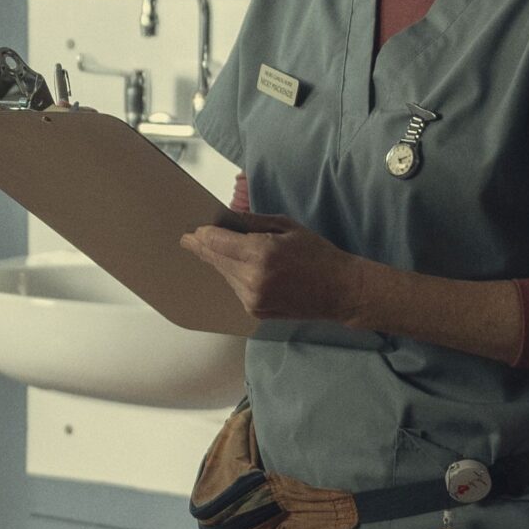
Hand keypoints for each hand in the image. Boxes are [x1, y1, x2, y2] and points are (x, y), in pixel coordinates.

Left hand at [180, 211, 370, 323]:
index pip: (217, 242)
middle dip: (202, 248)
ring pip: (223, 274)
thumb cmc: (317, 254)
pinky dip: (234, 276)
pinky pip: (235, 288)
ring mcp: (252, 298)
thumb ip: (252, 222)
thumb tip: (224, 218)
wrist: (340, 291)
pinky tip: (240, 267)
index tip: (191, 232)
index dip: (202, 235)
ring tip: (215, 249)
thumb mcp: (286, 227)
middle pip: (215, 259)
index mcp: (260, 254)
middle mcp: (252, 279)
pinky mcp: (255, 310)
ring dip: (219, 262)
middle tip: (188, 240)